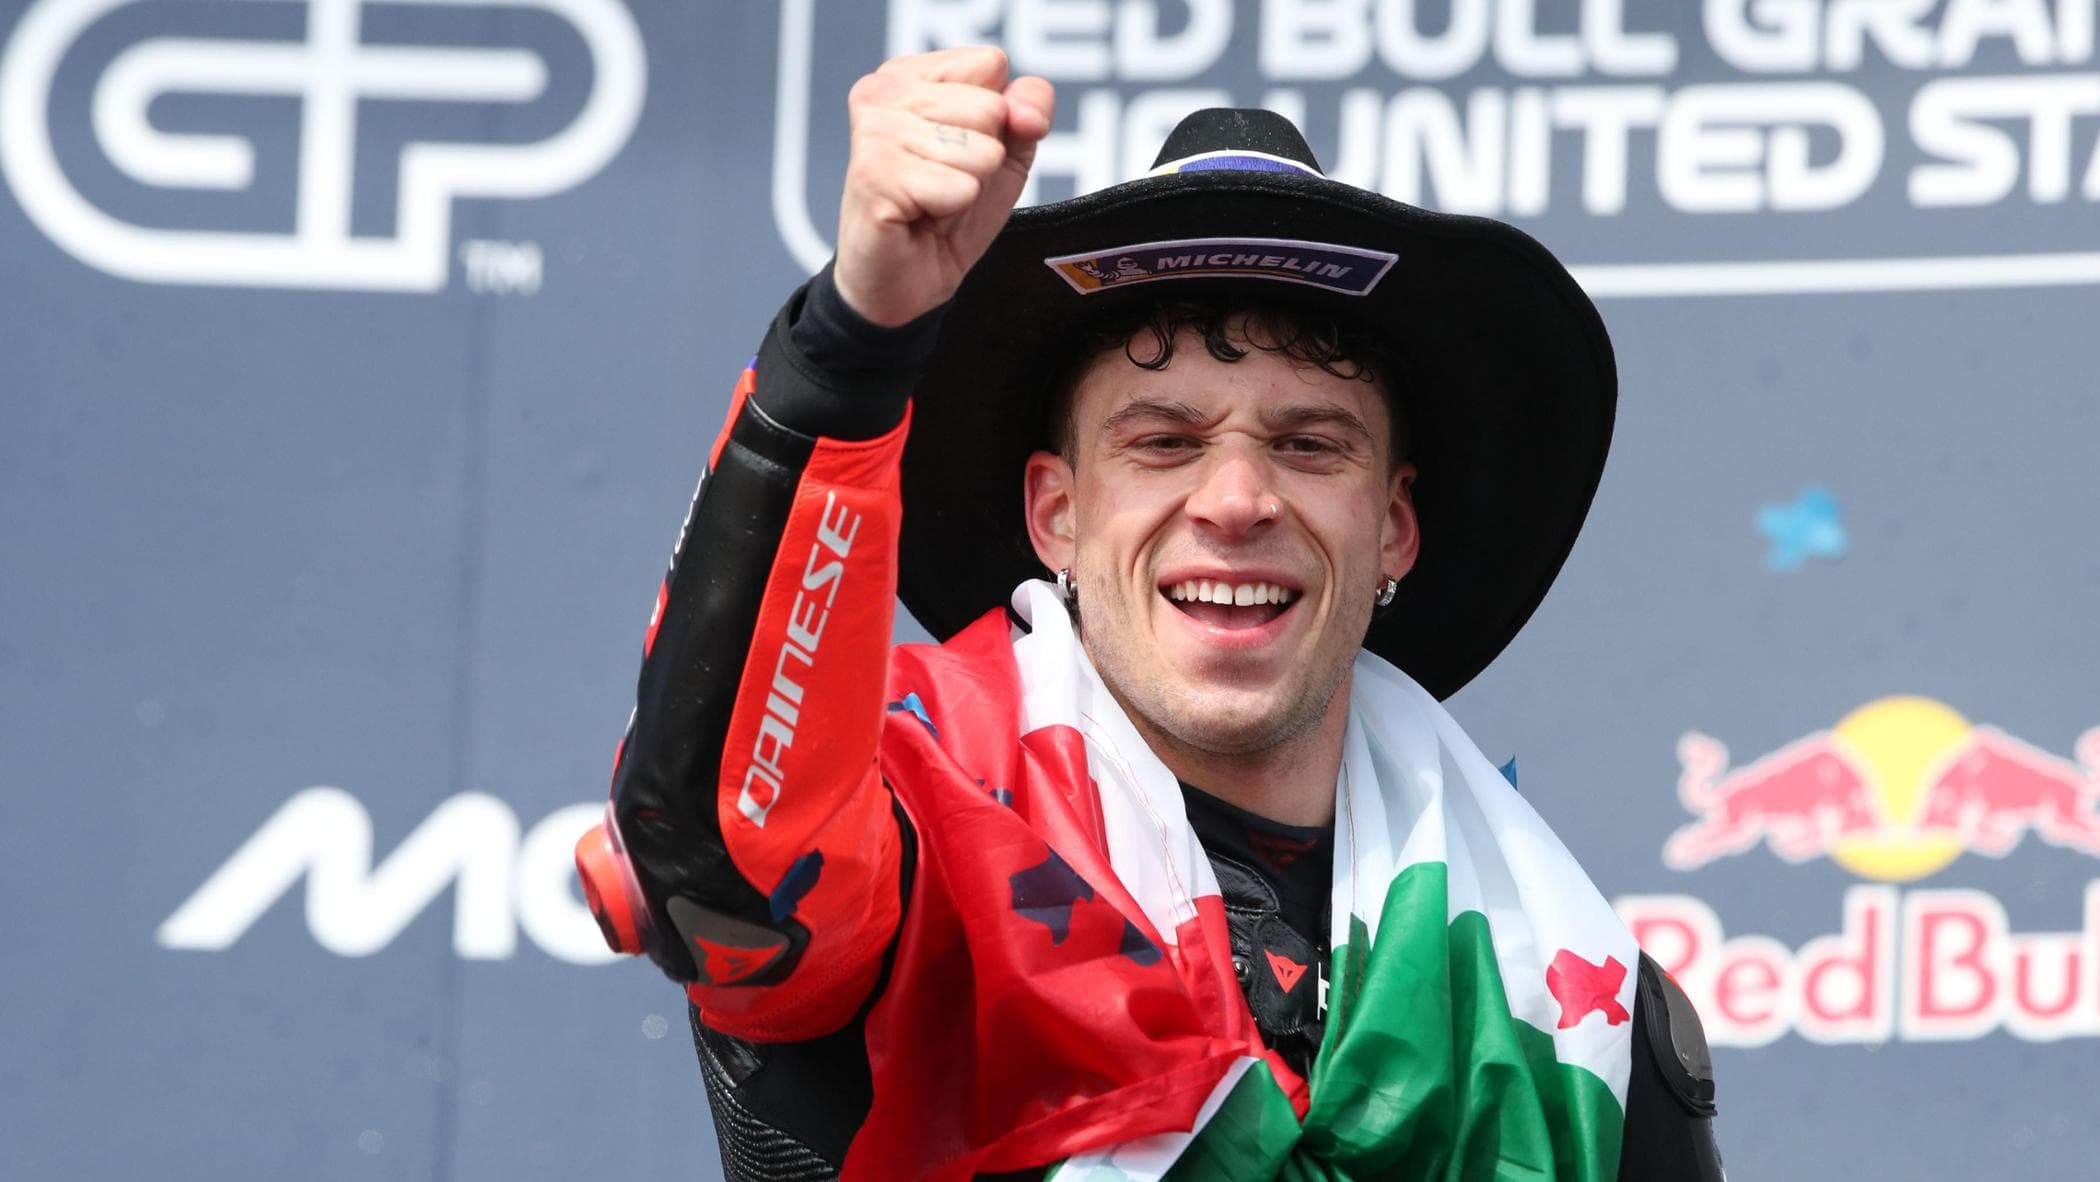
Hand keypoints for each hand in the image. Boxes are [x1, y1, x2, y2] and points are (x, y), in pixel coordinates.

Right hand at [833, 47, 1055, 327]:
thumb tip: (1027, 113)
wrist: (907, 279)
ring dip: (967, 187)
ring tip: (930, 200)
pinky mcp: (873, 176)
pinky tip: (917, 216)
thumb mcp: (1005, 154)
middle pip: (991, 108)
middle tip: (943, 182)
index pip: (992, 64)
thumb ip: (1028, 113)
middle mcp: (882, 92)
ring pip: (979, 150)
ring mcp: (874, 132)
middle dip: (983, 158)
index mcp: (909, 73)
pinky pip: (959, 188)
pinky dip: (950, 210)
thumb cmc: (946, 210)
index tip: (961, 149)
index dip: (999, 117)